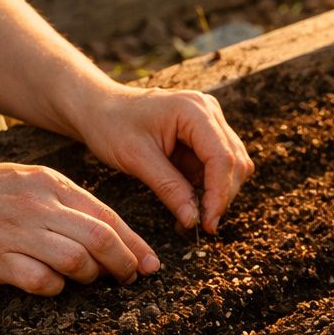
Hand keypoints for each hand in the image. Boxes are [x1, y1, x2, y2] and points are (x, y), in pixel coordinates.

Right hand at [0, 163, 160, 295]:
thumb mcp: (26, 180)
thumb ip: (65, 201)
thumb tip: (108, 231)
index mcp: (49, 182)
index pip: (106, 215)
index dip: (134, 243)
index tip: (150, 263)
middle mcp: (36, 205)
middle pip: (99, 238)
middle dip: (123, 262)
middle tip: (129, 277)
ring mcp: (15, 232)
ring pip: (75, 260)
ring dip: (90, 276)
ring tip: (89, 279)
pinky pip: (40, 281)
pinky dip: (54, 288)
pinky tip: (52, 284)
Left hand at [71, 85, 254, 232]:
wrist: (99, 108)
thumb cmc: (112, 125)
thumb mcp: (136, 159)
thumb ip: (169, 188)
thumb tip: (193, 220)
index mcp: (194, 110)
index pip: (222, 157)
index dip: (219, 194)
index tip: (208, 224)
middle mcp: (208, 111)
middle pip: (234, 162)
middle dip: (221, 197)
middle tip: (201, 226)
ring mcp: (209, 121)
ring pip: (232, 165)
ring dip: (218, 193)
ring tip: (194, 216)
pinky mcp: (204, 134)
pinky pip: (217, 165)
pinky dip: (208, 187)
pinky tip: (190, 202)